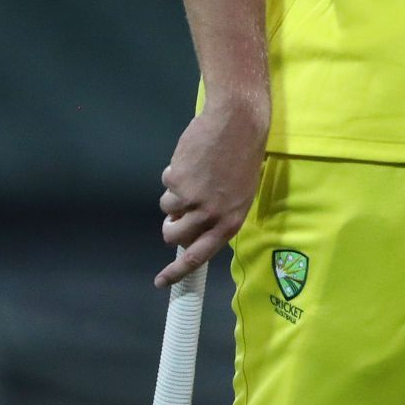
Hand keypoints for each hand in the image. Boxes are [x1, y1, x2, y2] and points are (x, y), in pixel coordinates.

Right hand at [156, 94, 268, 286]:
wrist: (237, 122)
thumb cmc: (243, 154)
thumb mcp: (240, 192)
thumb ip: (219, 214)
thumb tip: (196, 231)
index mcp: (231, 220)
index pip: (200, 256)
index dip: (177, 271)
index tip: (161, 282)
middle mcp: (211, 215)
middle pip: (174, 236)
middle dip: (170, 226)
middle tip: (176, 213)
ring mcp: (192, 199)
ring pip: (166, 209)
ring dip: (174, 195)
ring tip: (195, 174)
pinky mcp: (177, 181)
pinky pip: (166, 184)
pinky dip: (174, 173)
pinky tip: (192, 159)